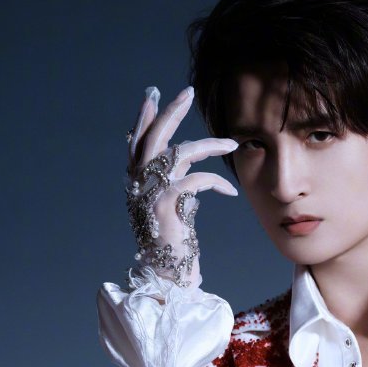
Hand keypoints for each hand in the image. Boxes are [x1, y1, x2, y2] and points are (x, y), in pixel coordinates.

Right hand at [124, 84, 238, 288]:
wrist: (169, 274)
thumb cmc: (172, 244)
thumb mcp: (170, 208)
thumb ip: (172, 184)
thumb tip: (186, 166)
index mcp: (136, 182)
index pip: (137, 142)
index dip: (144, 118)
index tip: (152, 95)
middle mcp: (139, 183)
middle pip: (154, 137)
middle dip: (172, 112)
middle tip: (187, 92)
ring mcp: (151, 192)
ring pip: (179, 153)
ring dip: (209, 145)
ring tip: (231, 143)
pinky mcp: (167, 203)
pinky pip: (196, 180)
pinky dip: (216, 183)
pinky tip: (230, 192)